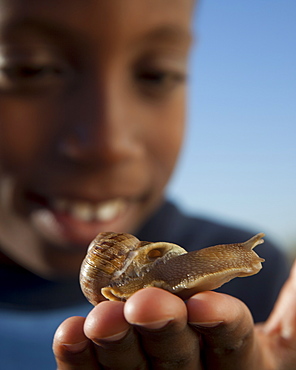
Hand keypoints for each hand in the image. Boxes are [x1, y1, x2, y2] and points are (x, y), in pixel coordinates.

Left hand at [53, 261, 295, 368]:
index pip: (234, 348)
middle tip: (142, 305)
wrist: (198, 361)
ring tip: (99, 319)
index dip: (221, 325)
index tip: (204, 303)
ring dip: (115, 344)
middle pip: (178, 361)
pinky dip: (79, 360)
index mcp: (243, 366)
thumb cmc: (243, 342)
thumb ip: (294, 302)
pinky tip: (69, 334)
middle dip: (162, 331)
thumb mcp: (284, 335)